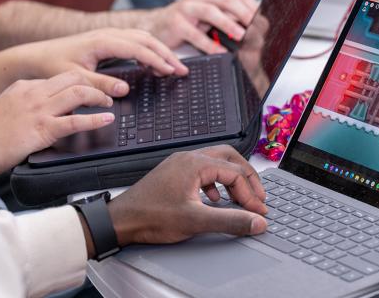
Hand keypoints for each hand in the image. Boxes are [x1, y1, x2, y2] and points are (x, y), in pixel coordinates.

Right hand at [0, 72, 118, 175]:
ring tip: (109, 103)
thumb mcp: (5, 108)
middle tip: (105, 93)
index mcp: (24, 86)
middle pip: (73, 77)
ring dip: (98, 97)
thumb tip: (41, 113)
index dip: (77, 82)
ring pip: (78, 93)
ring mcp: (38, 110)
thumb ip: (24, 105)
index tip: (88, 88)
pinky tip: (107, 120)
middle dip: (93, 83)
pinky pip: (76, 121)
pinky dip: (95, 120)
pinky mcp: (42, 129)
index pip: (58, 77)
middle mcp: (33, 93)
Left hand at [18, 28, 187, 87]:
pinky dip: (149, 49)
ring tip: (173, 66)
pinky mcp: (106, 39)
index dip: (158, 60)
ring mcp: (108, 34)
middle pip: (146, 39)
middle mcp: (108, 34)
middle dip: (166, 53)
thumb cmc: (52, 65)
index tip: (172, 71)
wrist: (35, 55)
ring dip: (160, 50)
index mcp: (103, 41)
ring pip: (142, 37)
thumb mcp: (75, 78)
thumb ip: (100, 84)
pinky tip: (153, 61)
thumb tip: (124, 89)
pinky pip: (135, 40)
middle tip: (182, 69)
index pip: (139, 48)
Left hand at [107, 145, 267, 244]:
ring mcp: (179, 164)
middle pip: (230, 158)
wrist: (120, 221)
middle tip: (257, 196)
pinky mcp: (173, 174)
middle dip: (246, 177)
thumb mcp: (196, 221)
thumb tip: (256, 221)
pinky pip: (202, 171)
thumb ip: (230, 220)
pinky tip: (214, 199)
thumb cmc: (150, 217)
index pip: (236, 173)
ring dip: (231, 179)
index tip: (258, 211)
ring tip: (240, 198)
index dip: (251, 194)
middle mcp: (188, 158)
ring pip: (216, 163)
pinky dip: (215, 182)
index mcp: (196, 163)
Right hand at [145, 0, 257, 54]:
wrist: (157, 26)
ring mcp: (186, 7)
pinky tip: (218, 51)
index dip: (252, 7)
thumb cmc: (190, 21)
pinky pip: (194, 33)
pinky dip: (208, 43)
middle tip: (255, 26)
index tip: (263, 19)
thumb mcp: (213, 16)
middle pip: (226, 0)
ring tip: (240, 35)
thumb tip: (258, 25)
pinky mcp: (176, 22)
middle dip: (243, 13)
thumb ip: (232, 16)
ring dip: (227, 24)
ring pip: (210, 11)